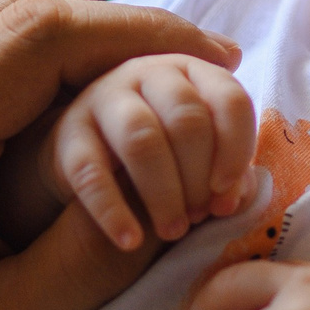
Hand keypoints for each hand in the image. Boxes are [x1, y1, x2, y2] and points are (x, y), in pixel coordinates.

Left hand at [0, 0, 241, 309]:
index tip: (217, 60)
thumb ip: (92, 255)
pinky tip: (41, 108)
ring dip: (52, 34)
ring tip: (127, 84)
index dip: (143, 32)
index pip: (42, 32)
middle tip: (189, 70)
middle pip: (8, 1)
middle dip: (110, 25)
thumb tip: (182, 187)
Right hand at [44, 54, 255, 250]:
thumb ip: (228, 166)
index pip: (229, 98)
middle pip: (187, 120)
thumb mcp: (199, 151)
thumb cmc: (162, 152)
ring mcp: (103, 97)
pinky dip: (113, 212)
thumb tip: (243, 193)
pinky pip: (91, 173)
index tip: (228, 193)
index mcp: (191, 69)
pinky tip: (129, 240)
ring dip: (164, 194)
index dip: (237, 150)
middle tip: (199, 217)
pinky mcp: (67, 133)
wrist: (89, 155)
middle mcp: (147, 72)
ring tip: (173, 231)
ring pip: (143, 141)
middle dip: (200, 178)